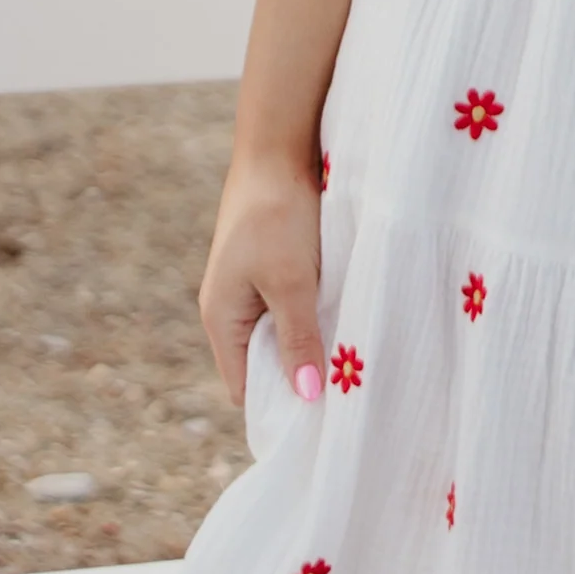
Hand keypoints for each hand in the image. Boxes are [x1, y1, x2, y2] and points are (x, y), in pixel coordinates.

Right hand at [198, 151, 327, 409]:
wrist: (279, 148)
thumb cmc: (278, 215)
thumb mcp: (292, 283)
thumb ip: (299, 340)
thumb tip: (307, 397)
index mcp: (222, 319)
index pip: (245, 389)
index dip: (280, 408)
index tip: (323, 425)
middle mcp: (231, 310)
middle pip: (265, 367)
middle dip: (300, 381)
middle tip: (347, 400)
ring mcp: (251, 289)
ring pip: (283, 338)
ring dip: (312, 348)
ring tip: (352, 366)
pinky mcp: (274, 270)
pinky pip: (294, 311)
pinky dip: (317, 321)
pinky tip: (347, 325)